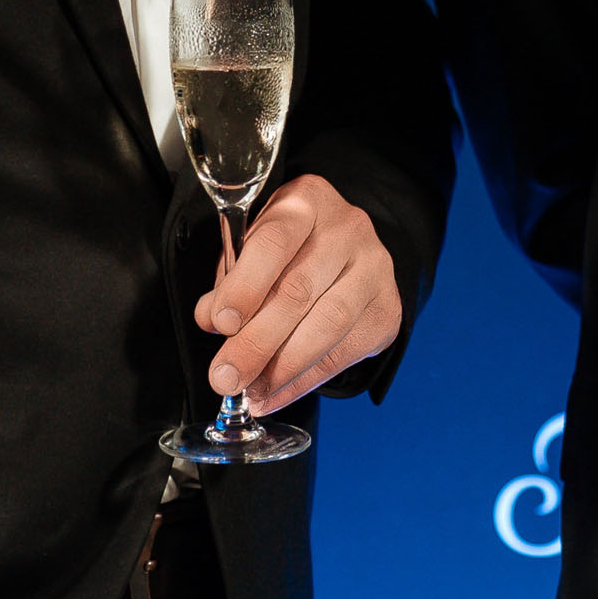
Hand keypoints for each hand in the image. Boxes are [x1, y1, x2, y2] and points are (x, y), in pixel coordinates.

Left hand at [197, 172, 403, 415]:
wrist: (351, 252)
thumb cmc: (290, 250)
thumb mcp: (254, 250)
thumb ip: (231, 281)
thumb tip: (210, 318)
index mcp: (306, 203)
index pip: (275, 241)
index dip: (245, 284)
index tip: (221, 322)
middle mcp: (347, 230)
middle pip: (299, 290)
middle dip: (256, 341)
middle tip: (225, 376)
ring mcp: (374, 269)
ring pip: (327, 325)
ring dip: (282, 367)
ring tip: (251, 392)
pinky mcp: (386, 310)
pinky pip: (344, 353)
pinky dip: (304, 381)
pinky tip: (274, 395)